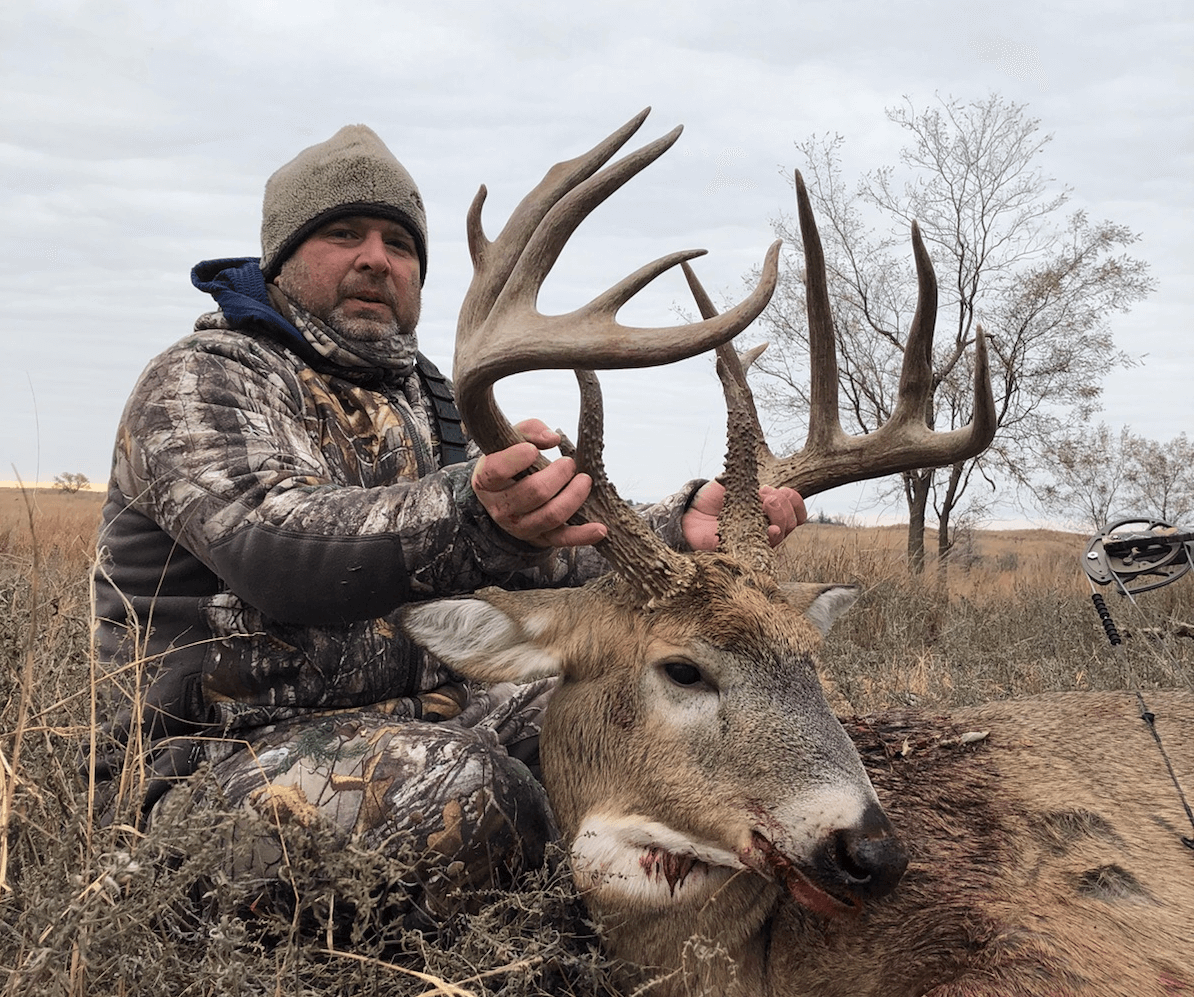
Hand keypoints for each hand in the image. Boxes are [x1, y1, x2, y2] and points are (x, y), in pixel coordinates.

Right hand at [471, 419, 608, 547]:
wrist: (507, 495)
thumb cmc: (512, 460)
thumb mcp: (512, 440)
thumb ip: (530, 430)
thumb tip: (553, 438)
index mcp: (486, 481)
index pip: (496, 471)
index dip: (515, 459)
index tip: (532, 450)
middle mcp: (500, 508)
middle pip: (533, 492)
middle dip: (558, 475)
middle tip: (569, 463)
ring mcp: (520, 526)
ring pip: (551, 516)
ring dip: (573, 497)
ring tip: (584, 480)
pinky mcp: (541, 538)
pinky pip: (563, 539)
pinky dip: (583, 536)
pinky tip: (600, 528)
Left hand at [682, 482, 805, 550]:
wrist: (691, 518)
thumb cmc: (712, 501)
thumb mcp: (732, 484)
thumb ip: (749, 481)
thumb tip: (764, 484)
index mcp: (767, 509)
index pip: (794, 507)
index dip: (793, 499)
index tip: (779, 491)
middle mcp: (767, 526)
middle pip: (792, 519)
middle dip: (783, 504)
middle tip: (766, 498)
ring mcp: (759, 539)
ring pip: (784, 531)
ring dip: (780, 516)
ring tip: (765, 506)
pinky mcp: (747, 551)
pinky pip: (767, 547)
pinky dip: (773, 537)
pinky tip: (771, 529)